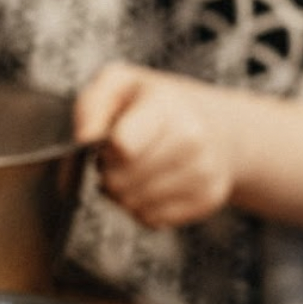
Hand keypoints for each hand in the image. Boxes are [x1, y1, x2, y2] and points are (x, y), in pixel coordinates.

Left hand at [74, 63, 233, 229]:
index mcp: (167, 106)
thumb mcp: (121, 84)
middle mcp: (193, 140)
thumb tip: (85, 138)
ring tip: (134, 172)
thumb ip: (93, 104)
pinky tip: (151, 186)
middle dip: (109, 174)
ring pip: (135, 205)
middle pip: (122, 181)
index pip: (122, 147)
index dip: (105, 150)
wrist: (217, 126)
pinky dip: (144, 208)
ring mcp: (204, 172)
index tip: (110, 142)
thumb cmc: (159, 105)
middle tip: (119, 159)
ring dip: (124, 194)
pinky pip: (153, 219)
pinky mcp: (207, 198)